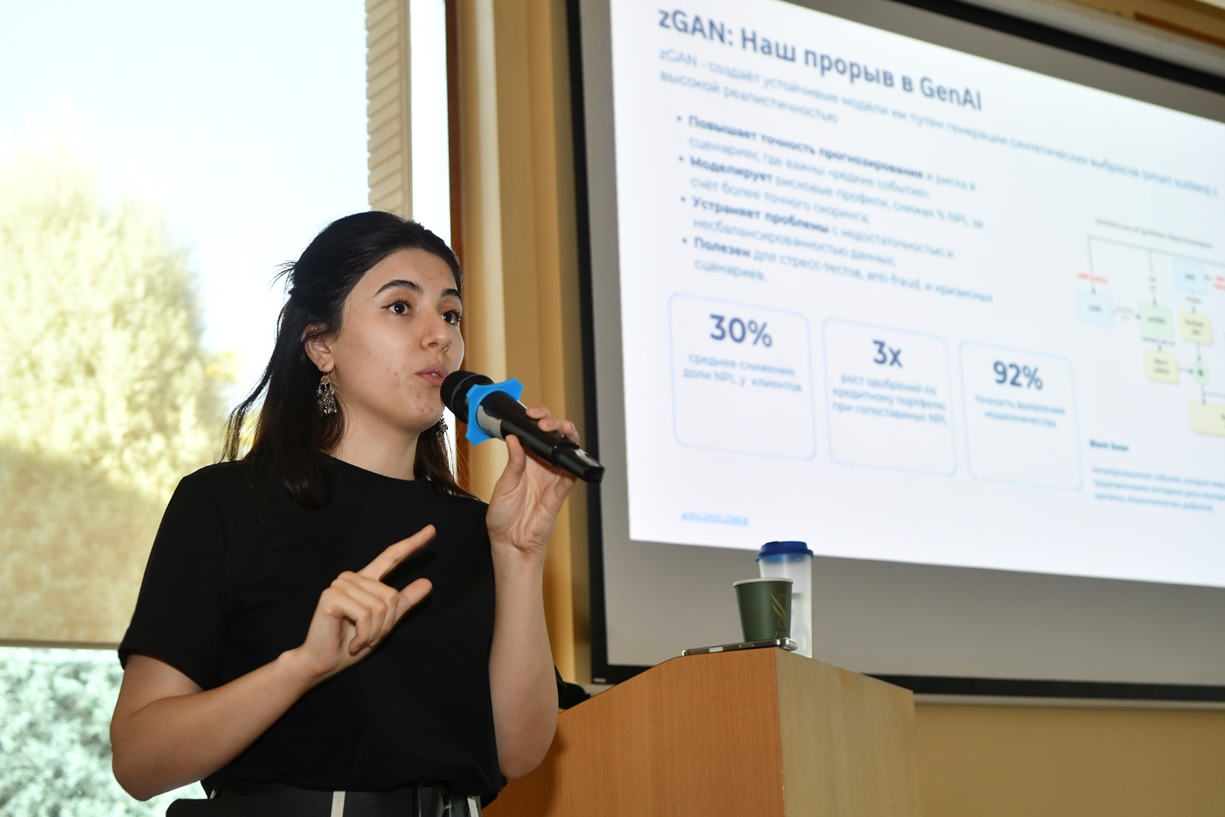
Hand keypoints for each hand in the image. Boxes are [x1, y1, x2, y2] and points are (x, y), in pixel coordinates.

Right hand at [292, 526, 433, 683]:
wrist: (324, 663)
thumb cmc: (351, 643)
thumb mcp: (385, 623)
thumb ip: (404, 602)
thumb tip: (428, 582)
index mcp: (366, 581)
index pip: (391, 557)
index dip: (412, 544)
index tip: (431, 530)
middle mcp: (353, 578)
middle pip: (391, 595)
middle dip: (385, 625)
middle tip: (368, 638)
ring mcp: (341, 584)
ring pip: (380, 606)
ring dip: (373, 632)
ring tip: (358, 641)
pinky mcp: (332, 596)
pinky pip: (366, 614)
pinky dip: (364, 635)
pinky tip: (352, 643)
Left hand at [486, 405, 579, 559]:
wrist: (510, 543)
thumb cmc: (503, 516)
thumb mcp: (503, 485)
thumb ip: (513, 462)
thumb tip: (514, 439)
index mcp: (525, 461)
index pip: (535, 433)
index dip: (537, 420)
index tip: (532, 415)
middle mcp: (540, 467)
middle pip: (555, 438)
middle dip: (554, 424)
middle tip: (545, 424)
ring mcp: (552, 479)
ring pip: (567, 452)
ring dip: (568, 438)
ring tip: (563, 430)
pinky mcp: (560, 493)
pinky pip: (572, 476)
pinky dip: (574, 465)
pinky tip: (570, 456)